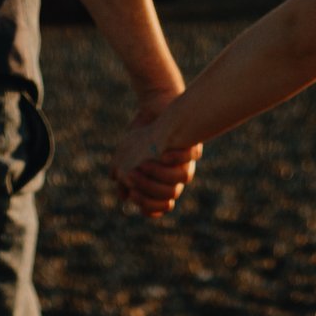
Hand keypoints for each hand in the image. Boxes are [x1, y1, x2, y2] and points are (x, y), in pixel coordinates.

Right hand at [112, 103, 199, 219]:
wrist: (154, 109)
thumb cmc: (140, 136)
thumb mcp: (124, 157)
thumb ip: (122, 177)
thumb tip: (124, 195)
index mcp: (162, 185)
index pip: (161, 206)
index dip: (148, 204)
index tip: (132, 194)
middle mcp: (177, 177)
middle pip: (170, 194)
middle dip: (148, 186)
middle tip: (130, 174)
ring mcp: (186, 161)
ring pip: (183, 177)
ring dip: (161, 173)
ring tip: (143, 162)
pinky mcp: (193, 144)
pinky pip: (193, 155)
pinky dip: (178, 156)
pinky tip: (162, 153)